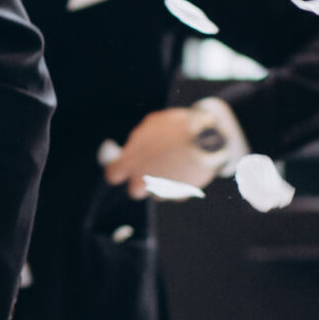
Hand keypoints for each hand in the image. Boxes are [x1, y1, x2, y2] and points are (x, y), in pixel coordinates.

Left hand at [102, 108, 222, 199]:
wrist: (206, 140)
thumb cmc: (177, 129)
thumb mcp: (153, 124)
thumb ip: (141, 138)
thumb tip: (136, 145)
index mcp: (130, 162)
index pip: (112, 174)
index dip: (117, 170)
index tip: (121, 165)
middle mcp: (142, 180)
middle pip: (135, 191)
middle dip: (141, 183)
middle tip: (151, 170)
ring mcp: (161, 190)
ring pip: (158, 192)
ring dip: (164, 182)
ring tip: (176, 163)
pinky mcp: (181, 194)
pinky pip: (177, 192)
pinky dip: (181, 184)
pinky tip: (188, 168)